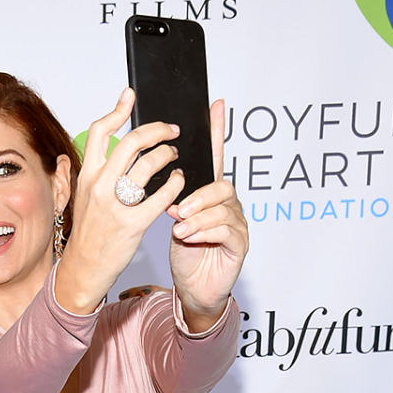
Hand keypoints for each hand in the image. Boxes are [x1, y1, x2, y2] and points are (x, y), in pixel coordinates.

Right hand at [56, 88, 182, 312]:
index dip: (118, 110)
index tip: (131, 97)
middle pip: (132, 142)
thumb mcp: (82, 197)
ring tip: (175, 157)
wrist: (84, 267)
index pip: (100, 131)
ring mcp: (115, 205)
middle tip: (172, 130)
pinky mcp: (132, 223)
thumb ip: (90, 172)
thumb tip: (89, 149)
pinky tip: (179, 182)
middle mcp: (99, 186)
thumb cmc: (88, 232)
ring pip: (149, 165)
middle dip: (158, 130)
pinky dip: (175, 184)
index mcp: (87, 175)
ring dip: (168, 156)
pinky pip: (161, 195)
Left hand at [166, 99, 248, 327]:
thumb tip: (152, 170)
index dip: (215, 131)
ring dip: (197, 214)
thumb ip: (167, 194)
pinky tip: (187, 237)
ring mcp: (237, 222)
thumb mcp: (169, 219)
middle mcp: (226, 204)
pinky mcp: (240, 243)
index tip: (214, 104)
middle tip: (176, 208)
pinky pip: (226, 230)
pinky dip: (204, 231)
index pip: (212, 157)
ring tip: (178, 226)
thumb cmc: (182, 251)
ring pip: (222, 206)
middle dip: (197, 193)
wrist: (193, 287)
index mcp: (206, 194)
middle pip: (220, 183)